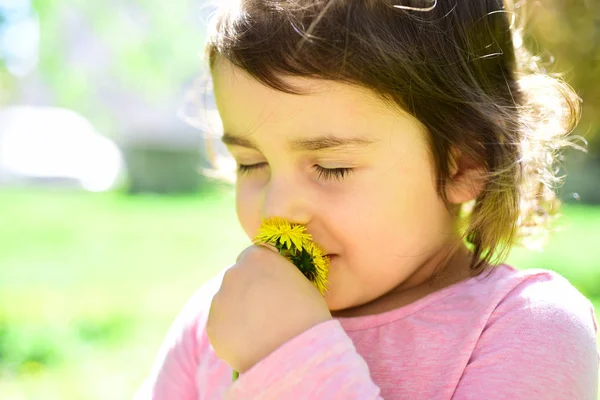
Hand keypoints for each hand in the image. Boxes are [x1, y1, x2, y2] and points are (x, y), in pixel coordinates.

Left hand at [207, 244, 331, 372]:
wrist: (296, 351)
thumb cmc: (307, 315)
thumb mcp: (300, 282)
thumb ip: (279, 276)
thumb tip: (273, 283)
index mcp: (257, 257)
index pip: (252, 257)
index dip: (261, 273)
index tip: (269, 288)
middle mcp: (233, 273)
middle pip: (237, 280)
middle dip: (247, 293)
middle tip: (265, 314)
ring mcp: (219, 299)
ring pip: (227, 304)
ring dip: (238, 314)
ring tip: (260, 333)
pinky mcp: (212, 326)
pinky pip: (222, 328)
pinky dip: (233, 335)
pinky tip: (251, 345)